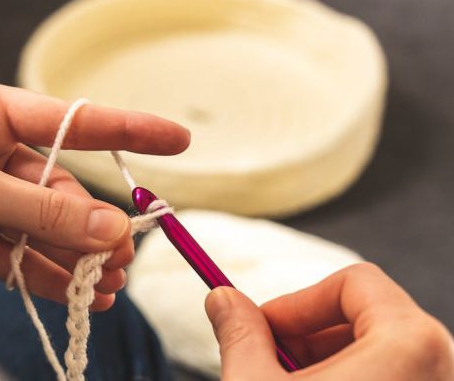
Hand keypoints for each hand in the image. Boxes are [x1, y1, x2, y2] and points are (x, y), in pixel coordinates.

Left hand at [0, 71, 189, 307]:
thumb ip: (40, 210)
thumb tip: (110, 226)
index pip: (68, 119)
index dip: (127, 129)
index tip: (178, 139)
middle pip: (55, 185)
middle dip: (89, 223)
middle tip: (122, 256)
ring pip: (39, 223)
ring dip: (71, 254)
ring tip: (105, 285)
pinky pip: (16, 250)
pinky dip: (42, 272)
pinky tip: (74, 293)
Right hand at [204, 263, 453, 379]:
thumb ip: (240, 333)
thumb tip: (222, 299)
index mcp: (410, 344)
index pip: (354, 282)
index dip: (299, 301)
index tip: (263, 325)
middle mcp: (441, 366)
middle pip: (368, 316)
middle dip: (308, 334)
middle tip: (268, 359)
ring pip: (379, 351)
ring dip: (324, 361)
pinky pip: (392, 378)